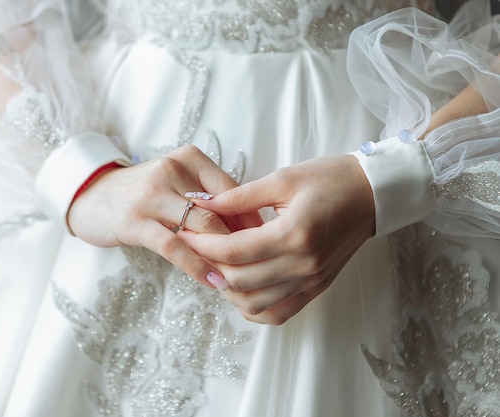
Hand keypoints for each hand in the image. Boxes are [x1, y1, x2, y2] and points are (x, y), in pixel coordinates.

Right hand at [67, 144, 262, 286]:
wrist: (90, 196)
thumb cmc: (143, 193)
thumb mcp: (176, 183)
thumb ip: (208, 198)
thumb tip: (253, 228)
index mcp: (189, 158)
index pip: (233, 190)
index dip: (254, 220)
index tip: (269, 244)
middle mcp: (172, 169)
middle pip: (222, 209)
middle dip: (245, 242)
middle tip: (261, 266)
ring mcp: (152, 195)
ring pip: (202, 227)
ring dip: (226, 257)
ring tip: (243, 279)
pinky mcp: (135, 221)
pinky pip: (174, 247)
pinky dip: (198, 266)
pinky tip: (213, 283)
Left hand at [179, 155, 374, 323]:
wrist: (373, 194)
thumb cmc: (330, 179)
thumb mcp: (282, 179)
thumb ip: (238, 196)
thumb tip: (199, 201)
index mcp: (294, 235)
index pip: (233, 252)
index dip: (201, 244)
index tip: (182, 230)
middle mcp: (303, 265)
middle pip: (239, 282)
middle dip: (207, 265)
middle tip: (192, 247)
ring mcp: (312, 281)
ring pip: (255, 304)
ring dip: (227, 291)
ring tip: (213, 266)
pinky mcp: (317, 288)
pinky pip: (279, 313)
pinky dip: (253, 308)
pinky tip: (240, 289)